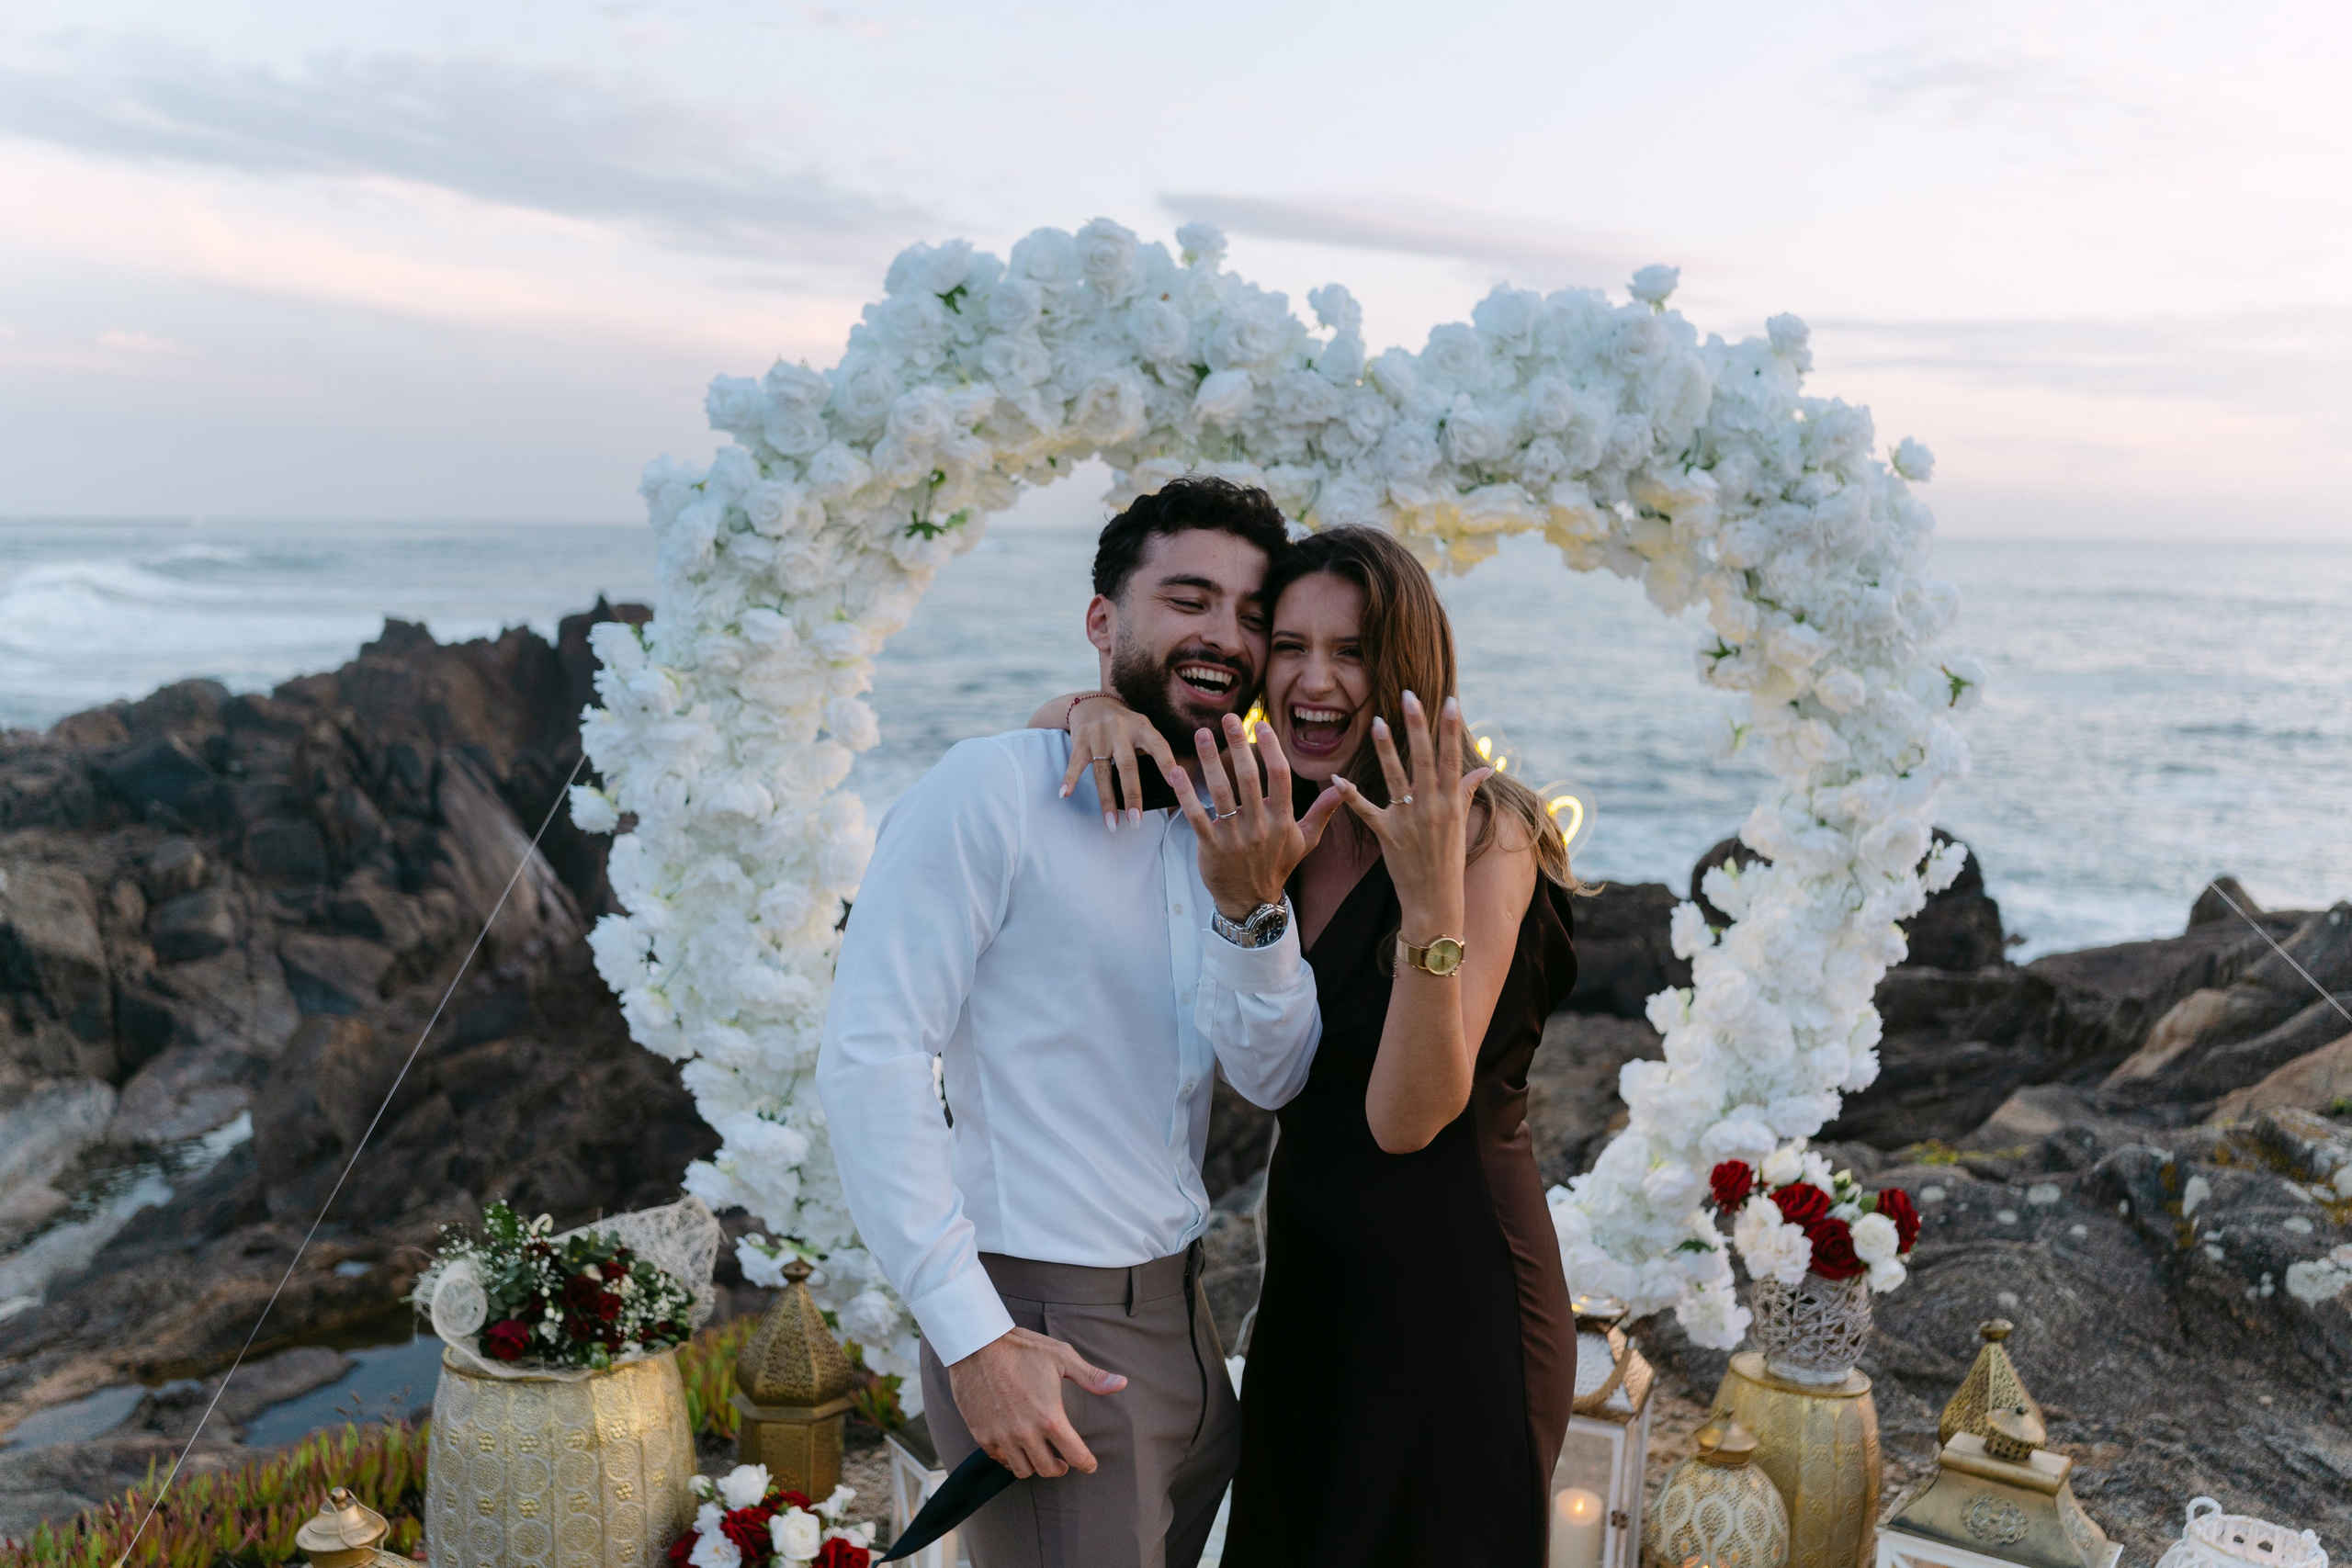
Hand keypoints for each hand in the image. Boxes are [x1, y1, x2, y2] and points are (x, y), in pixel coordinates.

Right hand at [947, 1327, 1125, 1478]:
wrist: (976, 1344)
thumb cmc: (1021, 1348)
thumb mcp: (1061, 1357)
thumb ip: (1091, 1376)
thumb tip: (1121, 1383)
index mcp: (1050, 1417)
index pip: (1075, 1455)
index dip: (1086, 1463)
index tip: (1089, 1465)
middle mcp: (1026, 1433)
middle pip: (1049, 1469)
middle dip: (1060, 1468)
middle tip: (1063, 1462)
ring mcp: (1002, 1436)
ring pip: (1023, 1470)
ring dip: (1035, 1466)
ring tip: (1040, 1456)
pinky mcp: (982, 1434)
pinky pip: (999, 1459)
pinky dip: (1011, 1459)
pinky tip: (1016, 1448)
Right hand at [1056, 693, 1177, 830]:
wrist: (1091, 703)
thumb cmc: (1124, 725)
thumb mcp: (1141, 729)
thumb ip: (1149, 753)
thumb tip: (1163, 789)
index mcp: (1142, 727)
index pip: (1158, 745)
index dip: (1167, 763)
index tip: (1175, 784)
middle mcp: (1121, 730)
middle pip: (1128, 766)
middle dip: (1132, 796)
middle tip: (1137, 822)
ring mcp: (1099, 736)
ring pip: (1103, 772)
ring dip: (1107, 800)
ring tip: (1112, 824)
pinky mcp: (1080, 741)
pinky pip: (1075, 764)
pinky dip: (1069, 779)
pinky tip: (1065, 794)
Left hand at [1163, 713, 1343, 919]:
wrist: (1251, 901)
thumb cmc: (1277, 866)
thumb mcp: (1305, 841)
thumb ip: (1322, 812)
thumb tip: (1343, 787)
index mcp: (1283, 820)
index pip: (1280, 777)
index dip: (1271, 748)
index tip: (1260, 725)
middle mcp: (1260, 826)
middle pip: (1249, 778)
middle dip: (1237, 745)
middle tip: (1229, 718)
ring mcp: (1234, 837)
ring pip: (1221, 793)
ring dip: (1210, 761)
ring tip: (1201, 734)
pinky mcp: (1211, 846)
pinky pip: (1197, 816)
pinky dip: (1186, 795)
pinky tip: (1176, 773)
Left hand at [1333, 692, 1490, 933]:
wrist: (1435, 898)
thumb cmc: (1449, 858)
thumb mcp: (1461, 822)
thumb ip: (1468, 790)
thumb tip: (1485, 768)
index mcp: (1450, 802)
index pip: (1451, 757)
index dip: (1451, 728)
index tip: (1450, 700)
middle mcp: (1432, 807)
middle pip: (1424, 759)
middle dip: (1417, 726)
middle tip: (1409, 695)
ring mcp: (1409, 821)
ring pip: (1396, 778)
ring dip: (1386, 750)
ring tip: (1377, 722)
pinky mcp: (1387, 835)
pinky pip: (1366, 811)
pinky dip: (1350, 797)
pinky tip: (1337, 779)